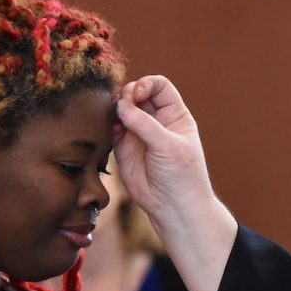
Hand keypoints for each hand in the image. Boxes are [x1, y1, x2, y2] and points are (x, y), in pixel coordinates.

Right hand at [113, 75, 213, 223]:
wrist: (173, 206)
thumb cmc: (181, 175)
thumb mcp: (168, 145)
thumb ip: (144, 124)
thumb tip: (120, 106)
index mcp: (175, 115)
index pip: (159, 86)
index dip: (147, 84)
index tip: (139, 95)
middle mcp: (157, 121)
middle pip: (137, 94)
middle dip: (128, 95)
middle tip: (126, 108)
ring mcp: (139, 134)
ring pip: (122, 109)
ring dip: (117, 109)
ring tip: (118, 120)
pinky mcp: (124, 148)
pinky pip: (112, 128)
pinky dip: (108, 125)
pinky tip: (112, 130)